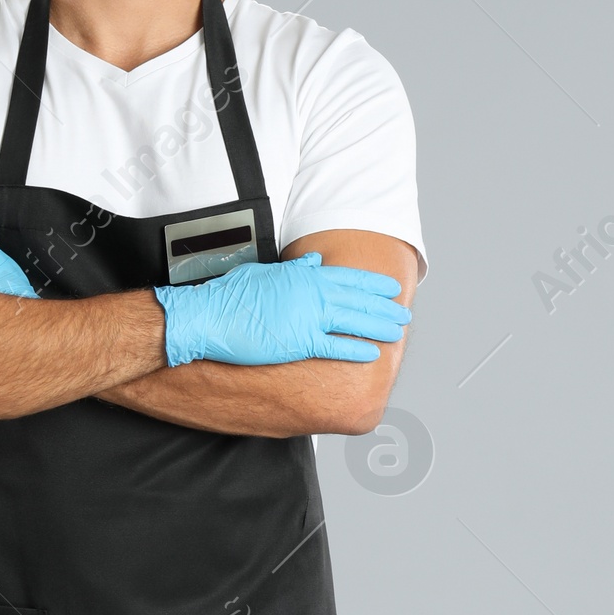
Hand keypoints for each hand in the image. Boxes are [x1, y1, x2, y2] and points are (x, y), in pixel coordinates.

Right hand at [155, 253, 403, 367]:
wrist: (210, 316)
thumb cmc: (230, 295)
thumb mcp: (265, 271)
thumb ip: (294, 268)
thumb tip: (313, 260)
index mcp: (304, 275)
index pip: (348, 278)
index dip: (373, 284)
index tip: (389, 289)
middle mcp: (312, 293)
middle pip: (359, 300)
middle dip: (384, 307)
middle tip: (403, 314)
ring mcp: (308, 317)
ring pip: (354, 321)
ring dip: (379, 327)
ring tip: (397, 333)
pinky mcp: (299, 342)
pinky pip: (336, 347)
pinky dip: (356, 350)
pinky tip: (372, 353)